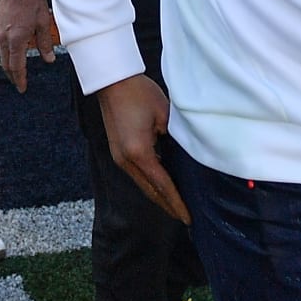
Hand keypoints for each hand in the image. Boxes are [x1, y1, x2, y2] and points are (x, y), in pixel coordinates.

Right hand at [0, 0, 56, 92]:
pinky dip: (3, 51)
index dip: (20, 79)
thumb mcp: (43, 22)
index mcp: (17, 39)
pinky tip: (9, 51)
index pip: (17, 67)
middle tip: (18, 83)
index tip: (22, 87)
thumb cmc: (30, 1)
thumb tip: (49, 59)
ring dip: (6, 65)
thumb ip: (45, 43)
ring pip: (0, 55)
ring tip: (14, 71)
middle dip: (12, 76)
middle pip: (5, 64)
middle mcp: (3, 38)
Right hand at [97, 74, 189, 223]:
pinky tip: (161, 186)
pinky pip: (137, 174)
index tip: (187, 216)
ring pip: (142, 185)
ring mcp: (119, 158)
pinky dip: (150, 184)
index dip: (176, 202)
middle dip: (168, 205)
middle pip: (150, 191)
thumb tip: (186, 154)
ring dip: (158, 196)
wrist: (113, 82)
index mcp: (138, 153)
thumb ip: (175, 138)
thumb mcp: (165, 115)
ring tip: (175, 206)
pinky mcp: (118, 152)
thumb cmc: (140, 94)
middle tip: (185, 217)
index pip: (162, 185)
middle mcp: (126, 161)